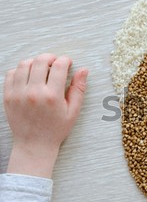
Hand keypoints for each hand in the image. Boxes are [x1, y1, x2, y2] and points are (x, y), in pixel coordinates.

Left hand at [3, 53, 87, 177]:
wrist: (34, 145)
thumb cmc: (56, 129)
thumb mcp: (73, 111)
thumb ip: (78, 89)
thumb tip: (84, 70)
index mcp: (52, 96)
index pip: (59, 66)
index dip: (65, 60)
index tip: (68, 62)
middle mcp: (34, 92)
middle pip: (40, 61)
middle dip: (50, 57)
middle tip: (55, 62)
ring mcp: (18, 94)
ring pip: (24, 64)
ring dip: (34, 62)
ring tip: (41, 68)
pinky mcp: (7, 96)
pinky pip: (10, 74)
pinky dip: (20, 70)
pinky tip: (28, 75)